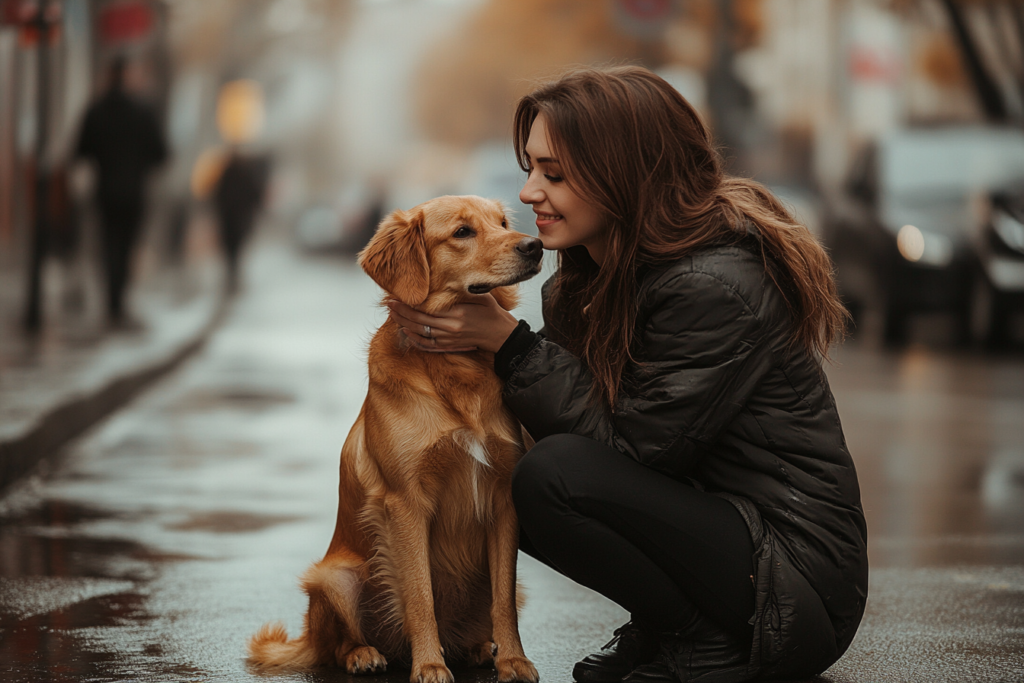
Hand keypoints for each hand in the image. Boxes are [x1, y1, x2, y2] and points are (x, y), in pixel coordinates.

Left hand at [386, 295, 519, 353]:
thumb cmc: (491, 312)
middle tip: (388, 304)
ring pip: (420, 333)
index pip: (425, 308)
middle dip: (401, 313)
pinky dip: (414, 339)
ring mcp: (448, 340)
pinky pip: (427, 345)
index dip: (409, 303)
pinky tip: (406, 332)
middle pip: (418, 321)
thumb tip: (443, 280)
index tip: (397, 296)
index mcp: (456, 315)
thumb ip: (460, 290)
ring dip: (404, 324)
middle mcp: (450, 329)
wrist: (501, 335)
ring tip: (392, 315)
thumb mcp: (479, 295)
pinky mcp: (449, 346)